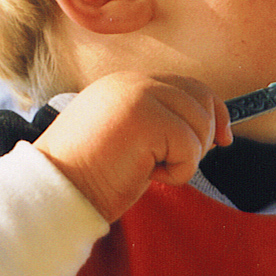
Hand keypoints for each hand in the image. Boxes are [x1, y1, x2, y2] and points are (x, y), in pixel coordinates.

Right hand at [34, 72, 231, 221]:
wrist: (52, 193)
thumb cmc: (88, 177)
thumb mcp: (129, 139)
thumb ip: (161, 123)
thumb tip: (211, 130)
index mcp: (127, 84)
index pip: (189, 86)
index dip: (213, 111)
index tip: (223, 139)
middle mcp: (134, 82)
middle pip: (201, 100)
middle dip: (204, 136)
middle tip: (177, 164)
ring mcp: (139, 96)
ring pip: (199, 126)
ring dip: (184, 159)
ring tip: (148, 170)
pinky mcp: (146, 118)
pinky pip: (190, 148)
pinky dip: (178, 172)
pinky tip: (146, 176)